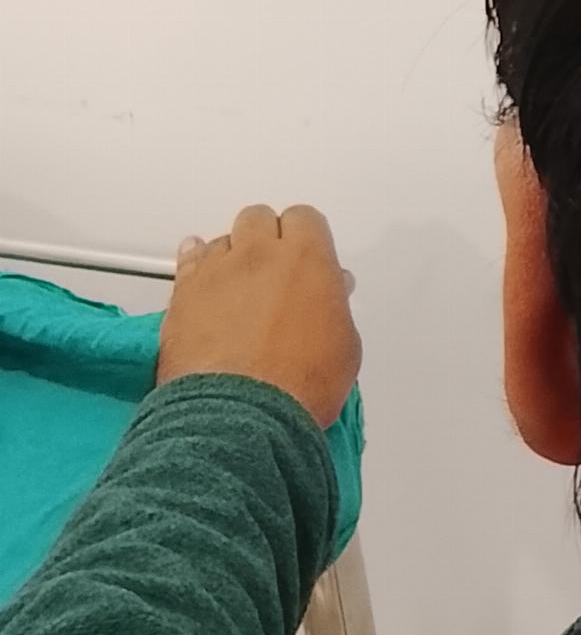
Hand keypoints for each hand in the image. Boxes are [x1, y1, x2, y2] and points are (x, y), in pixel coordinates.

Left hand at [156, 203, 361, 429]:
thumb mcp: (344, 345)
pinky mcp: (182, 294)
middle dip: (266, 238)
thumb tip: (328, 295)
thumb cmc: (297, 385)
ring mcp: (216, 272)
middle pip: (258, 218)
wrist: (242, 415)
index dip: (306, 238)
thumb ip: (333, 305)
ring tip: (237, 283)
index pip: (304, 219)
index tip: (307, 255)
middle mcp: (259, 255)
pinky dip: (195, 263)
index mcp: (307, 258)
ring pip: (222, 240)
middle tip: (274, 267)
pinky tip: (200, 271)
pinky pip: (188, 260)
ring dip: (232, 256)